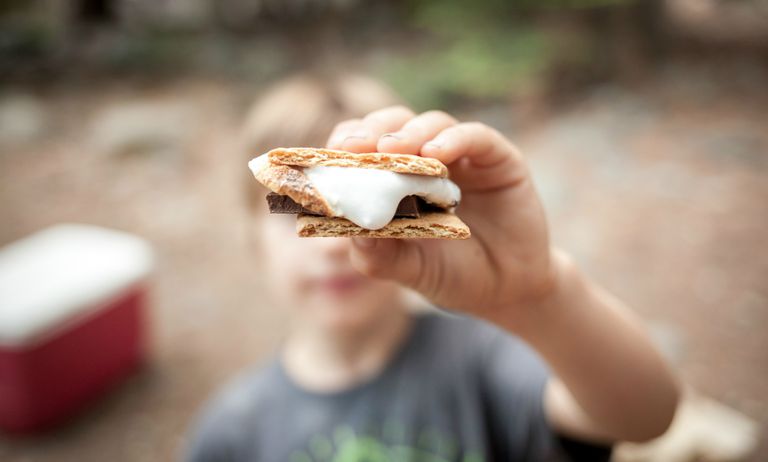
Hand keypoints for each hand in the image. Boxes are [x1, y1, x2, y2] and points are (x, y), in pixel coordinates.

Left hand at [327, 106, 557, 322]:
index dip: (347, 144)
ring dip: (409, 133)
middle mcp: (427, 160)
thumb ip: (380, 255)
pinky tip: (436, 154)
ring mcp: (463, 157)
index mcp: (396, 179)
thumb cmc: (451, 275)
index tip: (331, 155)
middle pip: (394, 125)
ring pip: (432, 124)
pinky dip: (454, 139)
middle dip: (372, 131)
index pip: (365, 147)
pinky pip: (476, 137)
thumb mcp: (410, 271)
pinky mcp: (499, 158)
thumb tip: (351, 232)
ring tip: (392, 149)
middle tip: (355, 147)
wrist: (506, 291)